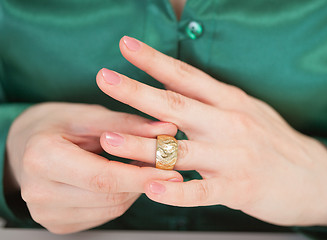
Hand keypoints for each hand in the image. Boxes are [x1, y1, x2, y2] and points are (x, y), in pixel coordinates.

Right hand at [6, 102, 181, 233]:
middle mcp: (39, 191)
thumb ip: (129, 124)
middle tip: (165, 165)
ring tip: (140, 166)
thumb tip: (169, 129)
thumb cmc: (58, 124)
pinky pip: (103, 216)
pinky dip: (121, 198)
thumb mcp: (90, 116)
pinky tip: (122, 180)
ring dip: (134, 190)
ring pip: (111, 209)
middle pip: (110, 197)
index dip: (141, 177)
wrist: (26, 144)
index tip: (172, 173)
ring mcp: (46, 213)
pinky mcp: (57, 224)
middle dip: (143, 182)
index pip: (102, 177)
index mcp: (43, 157)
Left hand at [96, 36, 326, 227]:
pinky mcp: (238, 189)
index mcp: (229, 101)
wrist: (314, 176)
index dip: (154, 60)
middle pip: (176, 105)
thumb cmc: (273, 141)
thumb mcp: (246, 109)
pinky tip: (151, 189)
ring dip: (142, 147)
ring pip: (180, 151)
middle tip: (104, 78)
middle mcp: (229, 124)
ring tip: (109, 141)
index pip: (186, 76)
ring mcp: (233, 157)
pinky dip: (175, 192)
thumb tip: (176, 85)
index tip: (126, 46)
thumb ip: (213, 100)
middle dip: (136, 92)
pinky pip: (201, 191)